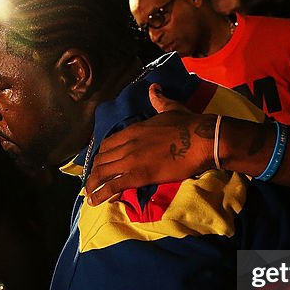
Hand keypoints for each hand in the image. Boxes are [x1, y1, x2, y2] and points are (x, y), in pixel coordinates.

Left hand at [85, 84, 214, 204]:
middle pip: (101, 159)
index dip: (102, 154)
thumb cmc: (188, 124)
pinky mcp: (139, 176)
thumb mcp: (170, 108)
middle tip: (94, 180)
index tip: (101, 162)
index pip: (108, 143)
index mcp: (133, 130)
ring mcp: (131, 160)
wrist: (201, 139)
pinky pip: (113, 186)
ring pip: (102, 172)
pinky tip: (94, 201)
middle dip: (95, 171)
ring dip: (92, 184)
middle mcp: (128, 144)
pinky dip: (100, 194)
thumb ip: (159, 100)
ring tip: (89, 194)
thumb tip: (154, 88)